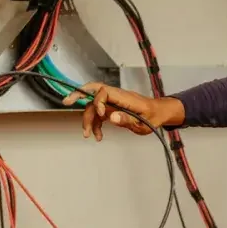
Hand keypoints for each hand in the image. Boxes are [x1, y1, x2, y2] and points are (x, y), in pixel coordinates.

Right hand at [62, 81, 184, 139]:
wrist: (160, 113)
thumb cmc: (154, 116)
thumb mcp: (144, 123)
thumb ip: (128, 119)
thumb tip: (111, 116)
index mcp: (125, 97)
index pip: (105, 92)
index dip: (99, 101)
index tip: (101, 115)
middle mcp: (117, 97)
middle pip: (94, 91)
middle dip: (79, 94)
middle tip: (66, 101)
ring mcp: (114, 102)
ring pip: (94, 106)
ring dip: (88, 119)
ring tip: (88, 135)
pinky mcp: (113, 109)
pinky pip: (100, 114)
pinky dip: (96, 125)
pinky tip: (98, 136)